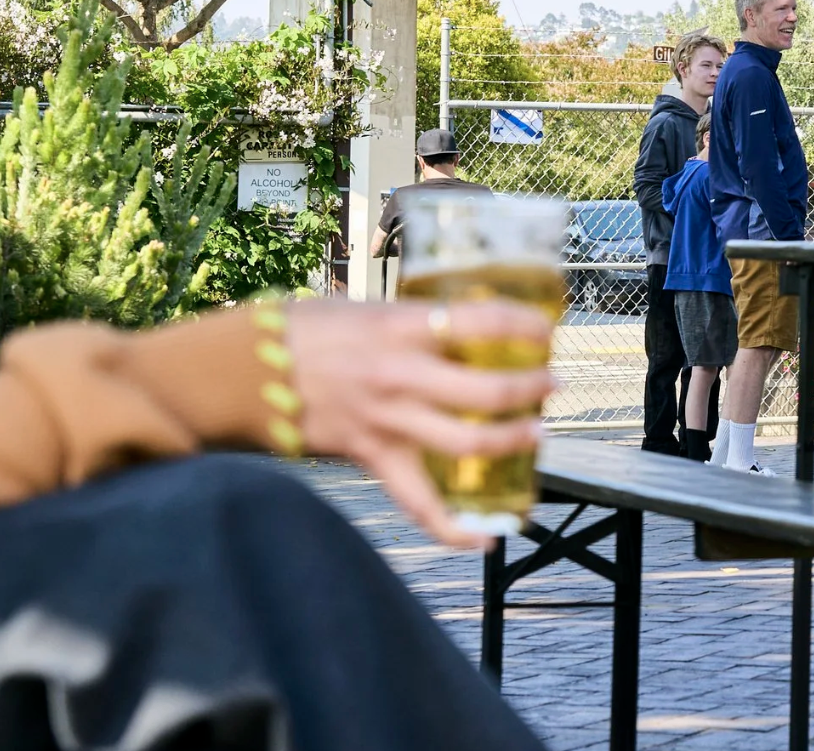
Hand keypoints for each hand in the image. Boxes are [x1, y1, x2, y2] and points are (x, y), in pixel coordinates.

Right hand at [284, 299, 555, 549]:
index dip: (526, 326)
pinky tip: (485, 538)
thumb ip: (405, 321)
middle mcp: (399, 374)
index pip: (483, 321)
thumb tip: (450, 322)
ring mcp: (386, 420)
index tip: (547, 329)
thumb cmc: (293, 331)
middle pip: (489, 388)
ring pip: (468, 440)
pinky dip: (453, 527)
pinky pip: (418, 502)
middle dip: (531, 387)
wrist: (229, 374)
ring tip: (537, 432)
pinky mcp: (368, 456)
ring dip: (513, 439)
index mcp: (399, 326)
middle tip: (550, 384)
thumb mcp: (357, 309)